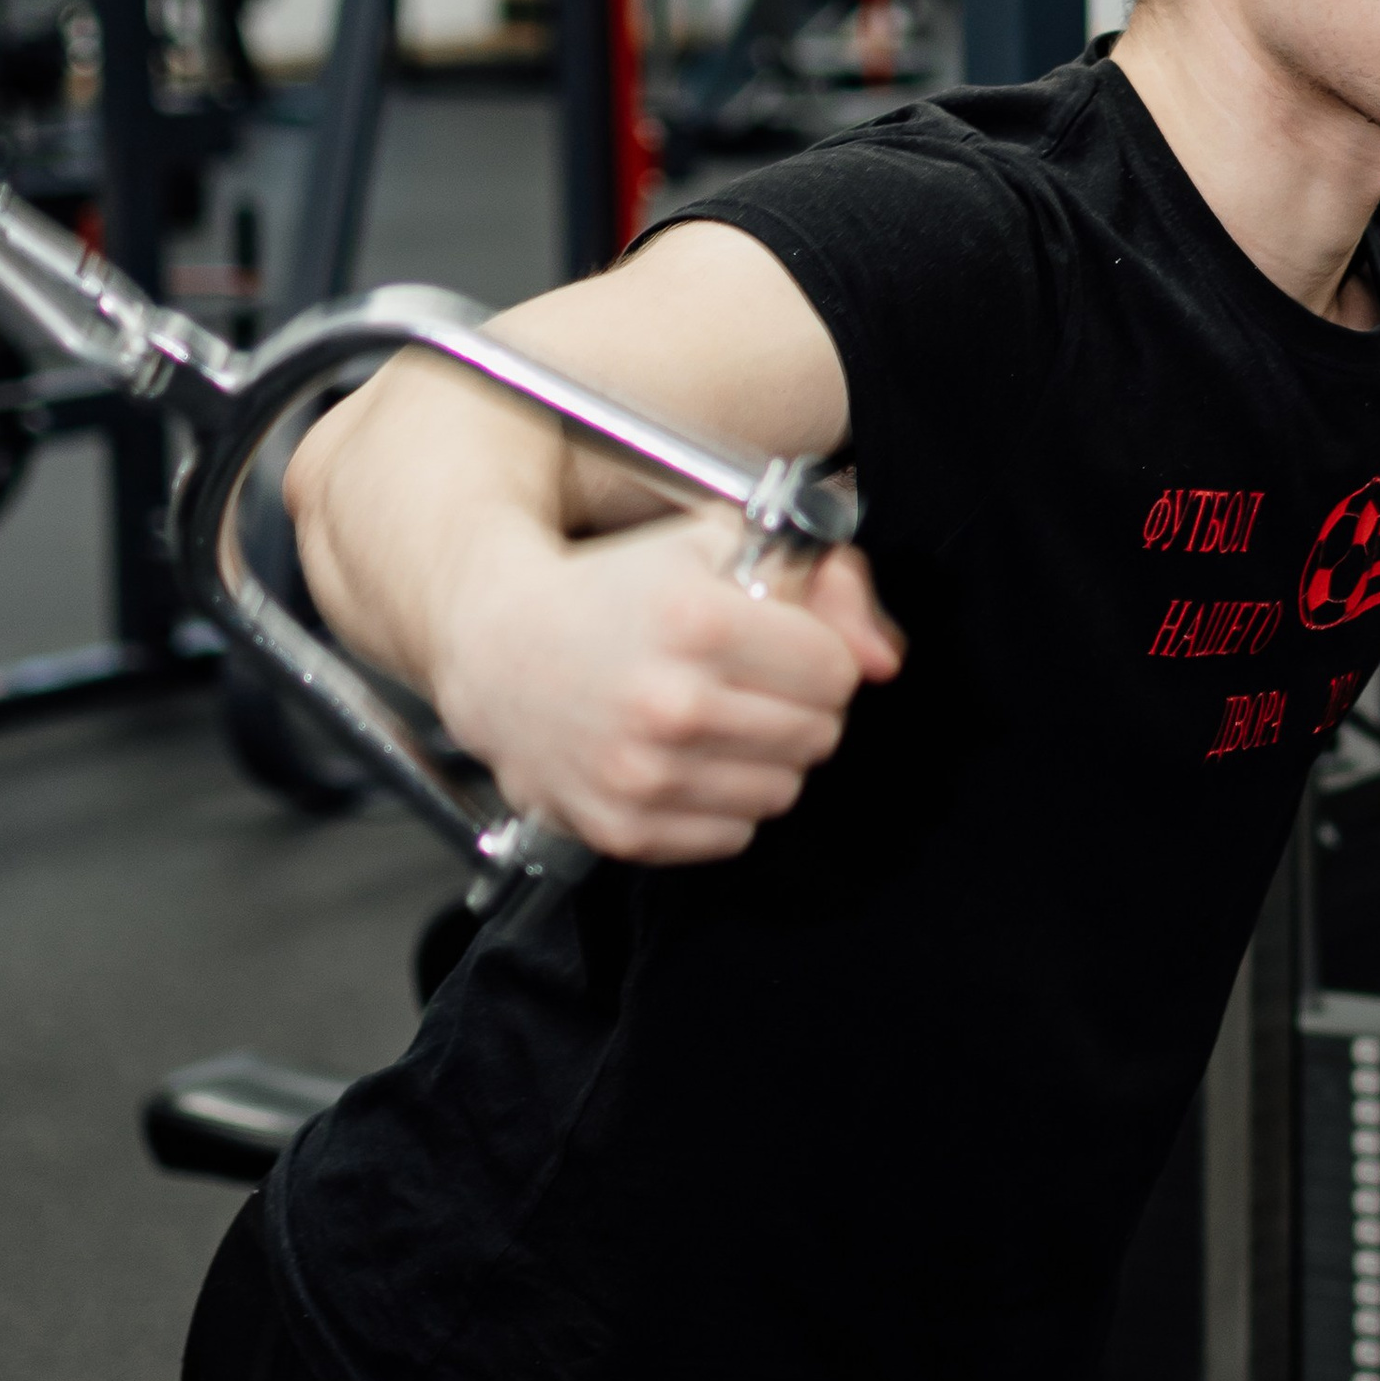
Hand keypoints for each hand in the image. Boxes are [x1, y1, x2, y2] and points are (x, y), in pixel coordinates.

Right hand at [435, 508, 902, 863]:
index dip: (819, 654)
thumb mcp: (722, 546)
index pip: (837, 672)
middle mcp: (670, 703)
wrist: (493, 649)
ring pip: (784, 789)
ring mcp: (644, 775)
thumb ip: (830, 585)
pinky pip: (733, 834)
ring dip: (765, 756)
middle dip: (798, 705)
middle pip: (818, 734)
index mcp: (697, 621)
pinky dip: (722, 801)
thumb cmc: (615, 589)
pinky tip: (684, 759)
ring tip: (715, 718)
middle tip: (748, 682)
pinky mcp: (624, 829)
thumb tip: (886, 662)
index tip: (784, 644)